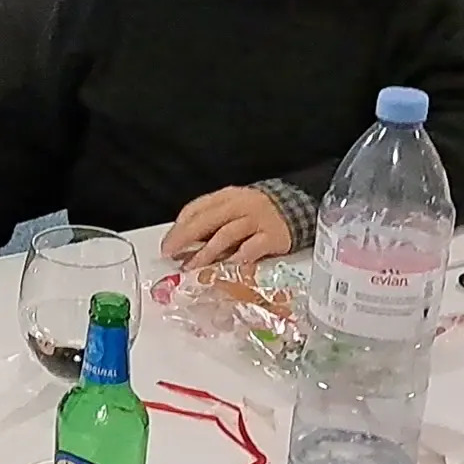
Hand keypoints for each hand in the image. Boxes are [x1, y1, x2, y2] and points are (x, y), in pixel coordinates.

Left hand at [159, 187, 292, 268]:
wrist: (297, 208)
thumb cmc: (256, 213)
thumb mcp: (231, 210)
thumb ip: (210, 224)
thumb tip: (182, 245)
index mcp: (226, 197)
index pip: (196, 208)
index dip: (179, 227)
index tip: (167, 244)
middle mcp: (240, 205)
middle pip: (207, 220)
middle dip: (186, 238)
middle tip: (171, 254)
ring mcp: (257, 220)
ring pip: (226, 234)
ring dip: (207, 252)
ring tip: (192, 266)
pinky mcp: (272, 236)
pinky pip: (252, 247)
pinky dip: (239, 256)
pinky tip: (227, 266)